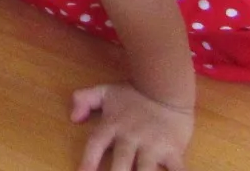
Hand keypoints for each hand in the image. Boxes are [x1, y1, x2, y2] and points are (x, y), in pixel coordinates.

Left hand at [70, 82, 192, 170]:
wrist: (167, 87)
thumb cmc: (134, 94)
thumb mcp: (104, 92)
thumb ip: (83, 99)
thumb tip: (73, 117)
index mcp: (112, 125)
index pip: (96, 145)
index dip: (88, 161)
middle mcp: (130, 138)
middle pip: (120, 164)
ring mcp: (152, 146)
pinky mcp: (173, 151)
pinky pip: (176, 170)